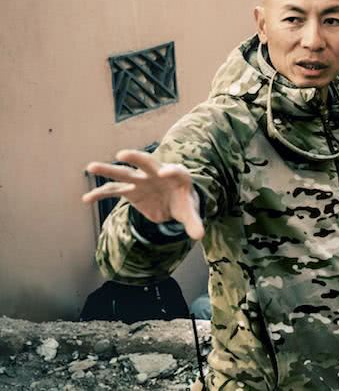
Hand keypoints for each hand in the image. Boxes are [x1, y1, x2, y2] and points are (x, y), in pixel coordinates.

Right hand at [82, 149, 203, 239]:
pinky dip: (100, 194)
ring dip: (108, 170)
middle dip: (136, 158)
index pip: (175, 171)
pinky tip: (86, 199)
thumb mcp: (189, 212)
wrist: (173, 203)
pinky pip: (113, 190)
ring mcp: (141, 181)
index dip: (171, 171)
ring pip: (124, 173)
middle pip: (146, 163)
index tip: (163, 172)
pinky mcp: (130, 191)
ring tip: (91, 166)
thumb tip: (199, 235)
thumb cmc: (183, 203)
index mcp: (177, 176)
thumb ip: (194, 222)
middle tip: (122, 154)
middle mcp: (157, 173)